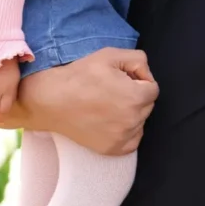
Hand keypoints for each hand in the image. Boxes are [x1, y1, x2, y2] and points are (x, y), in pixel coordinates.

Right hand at [17, 48, 157, 154]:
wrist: (51, 100)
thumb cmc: (80, 76)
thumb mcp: (110, 55)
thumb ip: (138, 60)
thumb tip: (147, 75)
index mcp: (136, 97)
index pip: (152, 88)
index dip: (137, 80)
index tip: (121, 79)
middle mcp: (133, 120)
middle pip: (147, 106)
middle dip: (135, 96)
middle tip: (111, 91)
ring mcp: (123, 137)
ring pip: (140, 122)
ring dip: (130, 113)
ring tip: (106, 105)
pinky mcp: (113, 150)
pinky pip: (132, 140)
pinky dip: (125, 131)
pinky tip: (108, 120)